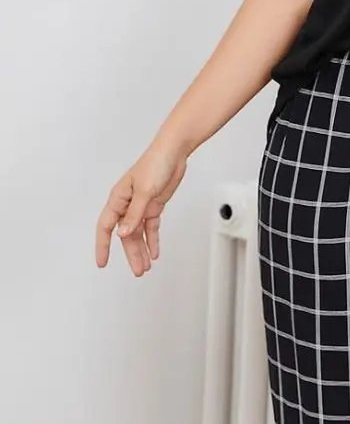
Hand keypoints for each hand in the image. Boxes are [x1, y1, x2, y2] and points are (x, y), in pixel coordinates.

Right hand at [95, 137, 189, 275]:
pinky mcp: (154, 205)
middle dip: (131, 254)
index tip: (102, 263)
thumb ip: (134, 214)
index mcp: (118, 199)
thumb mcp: (144, 191)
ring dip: (142, 250)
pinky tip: (154, 252)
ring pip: (139, 233)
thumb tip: (122, 234)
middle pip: (125, 235)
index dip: (102, 245)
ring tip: (146, 267)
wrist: (174, 152)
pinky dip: (153, 240)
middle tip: (138, 271)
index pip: (105, 226)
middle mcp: (127, 204)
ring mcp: (141, 205)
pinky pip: (151, 227)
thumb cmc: (155, 164)